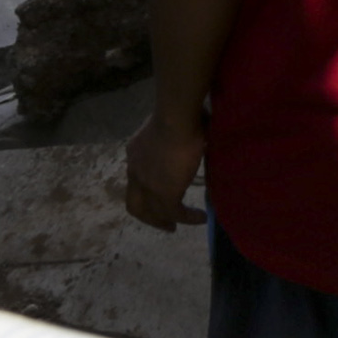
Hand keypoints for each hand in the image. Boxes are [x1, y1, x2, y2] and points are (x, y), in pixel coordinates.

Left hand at [118, 111, 204, 231]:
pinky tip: (201, 217)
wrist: (176, 119)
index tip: (159, 197)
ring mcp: (148, 185)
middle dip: (150, 217)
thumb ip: (177, 132)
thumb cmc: (177, 113)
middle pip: (135, 204)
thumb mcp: (170, 126)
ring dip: (168, 221)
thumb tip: (198, 126)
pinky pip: (176, 213)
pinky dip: (188, 218)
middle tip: (166, 223)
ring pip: (154, 213)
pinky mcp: (165, 194)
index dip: (145, 191)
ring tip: (183, 224)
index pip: (135, 179)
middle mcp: (135, 171)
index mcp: (135, 153)